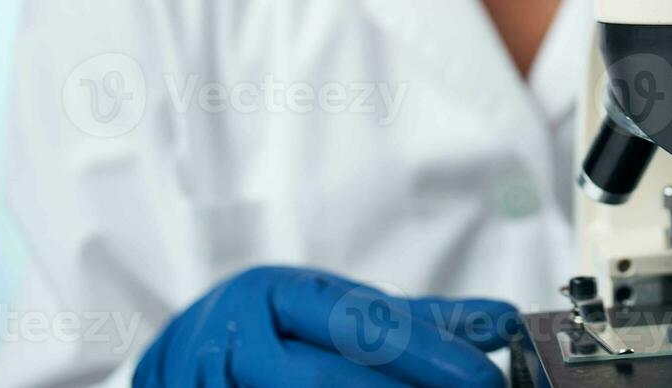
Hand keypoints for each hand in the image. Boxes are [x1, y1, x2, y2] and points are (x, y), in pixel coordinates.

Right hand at [134, 266, 517, 386]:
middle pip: (325, 376)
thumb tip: (502, 320)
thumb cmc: (268, 332)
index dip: (425, 351)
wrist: (169, 362)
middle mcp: (241, 337)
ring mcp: (213, 383)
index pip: (359, 320)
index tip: (481, 376)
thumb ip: (417, 320)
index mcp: (279, 293)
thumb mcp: (333, 311)